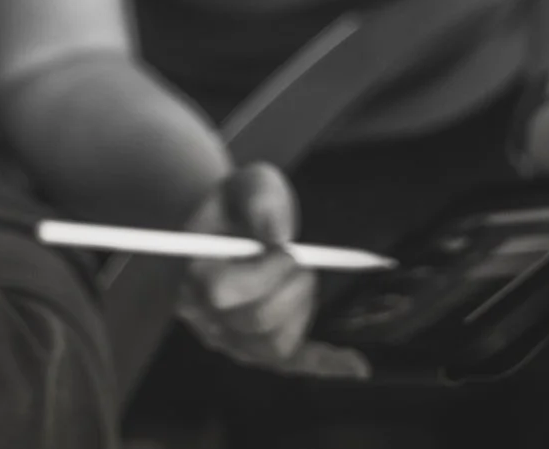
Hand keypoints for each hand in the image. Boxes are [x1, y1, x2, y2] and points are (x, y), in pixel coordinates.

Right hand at [176, 164, 369, 379]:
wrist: (225, 229)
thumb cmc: (236, 206)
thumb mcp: (247, 184)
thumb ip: (259, 200)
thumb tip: (278, 234)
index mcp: (191, 275)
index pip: (223, 293)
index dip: (264, 274)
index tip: (288, 250)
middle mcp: (204, 318)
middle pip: (256, 321)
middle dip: (292, 288)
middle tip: (299, 259)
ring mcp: (230, 340)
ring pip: (276, 345)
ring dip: (302, 308)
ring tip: (298, 277)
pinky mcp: (256, 350)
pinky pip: (290, 365)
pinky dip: (324, 364)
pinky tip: (357, 365)